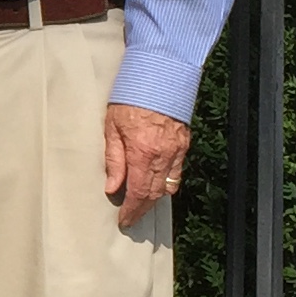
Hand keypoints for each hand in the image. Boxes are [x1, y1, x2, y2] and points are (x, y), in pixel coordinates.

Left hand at [104, 102, 190, 227]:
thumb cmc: (130, 98)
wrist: (159, 76)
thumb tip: (112, 187)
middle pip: (154, 194)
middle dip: (142, 209)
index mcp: (142, 153)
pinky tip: (156, 185)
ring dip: (154, 199)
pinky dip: (167, 184)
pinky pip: (177, 173)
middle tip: (131, 217)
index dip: (132, 210)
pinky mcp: (184, 144)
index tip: (124, 220)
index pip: (138, 192)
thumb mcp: (111, 128)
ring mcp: (176, 151)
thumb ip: (113, 160)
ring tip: (141, 205)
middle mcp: (163, 156)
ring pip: (168, 186)